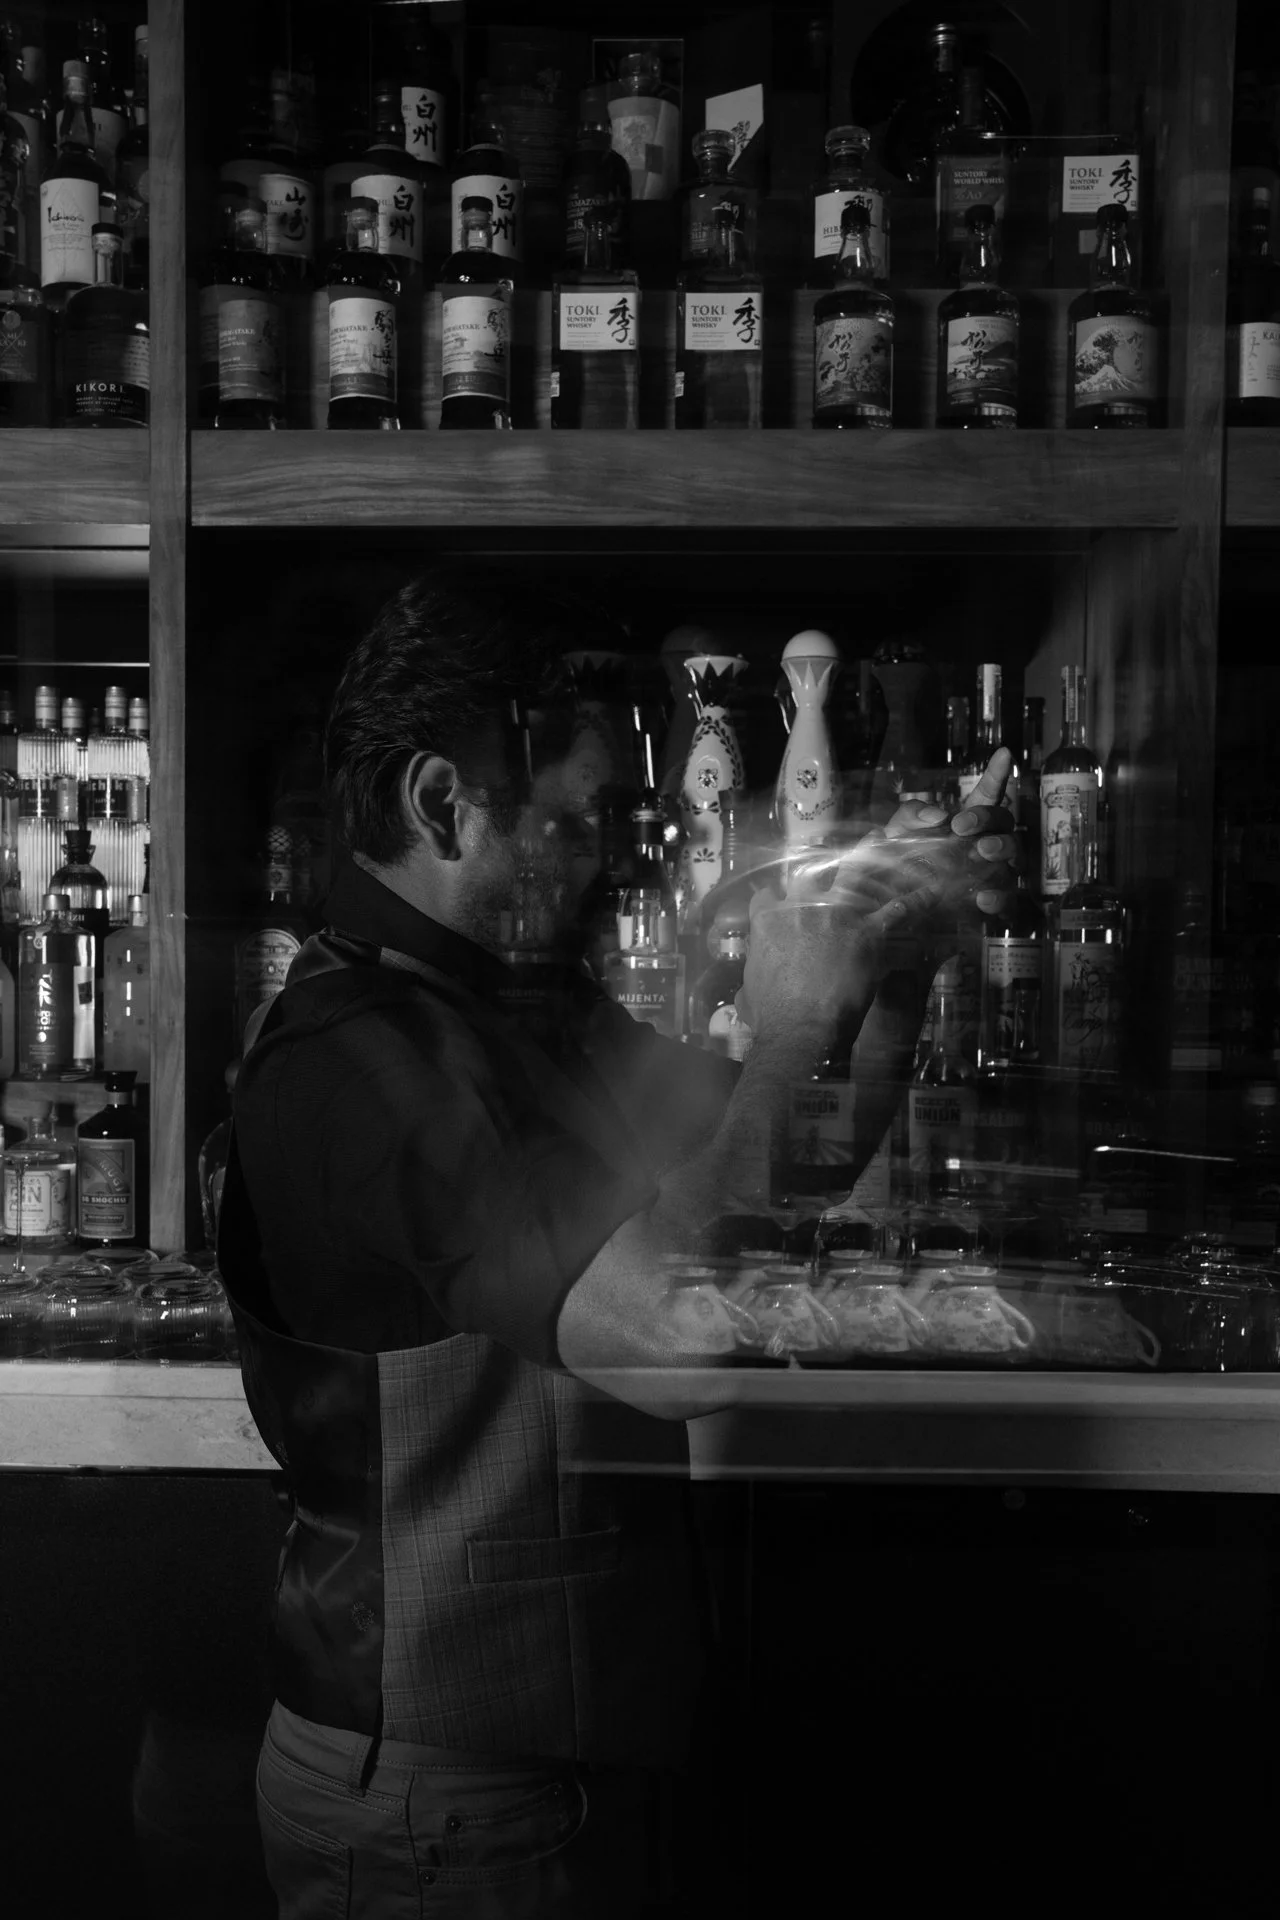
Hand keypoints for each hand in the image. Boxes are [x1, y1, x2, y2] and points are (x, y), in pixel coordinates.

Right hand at [736, 847, 905, 1041]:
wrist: (800, 1026)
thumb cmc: (771, 1014)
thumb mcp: (748, 991)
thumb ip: (751, 979)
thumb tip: (745, 994)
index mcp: (768, 921)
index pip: (766, 897)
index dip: (772, 899)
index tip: (776, 901)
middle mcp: (802, 908)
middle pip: (809, 874)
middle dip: (815, 862)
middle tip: (823, 853)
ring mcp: (837, 916)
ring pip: (854, 873)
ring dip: (868, 853)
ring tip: (877, 837)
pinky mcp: (868, 933)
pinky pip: (897, 910)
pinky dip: (916, 900)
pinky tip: (929, 890)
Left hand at [877, 747, 1019, 925]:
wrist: (896, 907)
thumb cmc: (902, 863)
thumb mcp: (897, 833)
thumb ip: (910, 815)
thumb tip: (938, 816)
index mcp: (968, 821)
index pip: (987, 793)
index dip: (997, 774)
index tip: (1004, 753)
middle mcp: (987, 841)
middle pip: (1004, 820)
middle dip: (986, 818)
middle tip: (961, 826)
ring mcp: (995, 871)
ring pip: (1015, 855)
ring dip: (1002, 849)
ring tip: (981, 851)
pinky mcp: (994, 901)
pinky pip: (1008, 899)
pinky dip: (998, 897)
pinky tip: (982, 897)